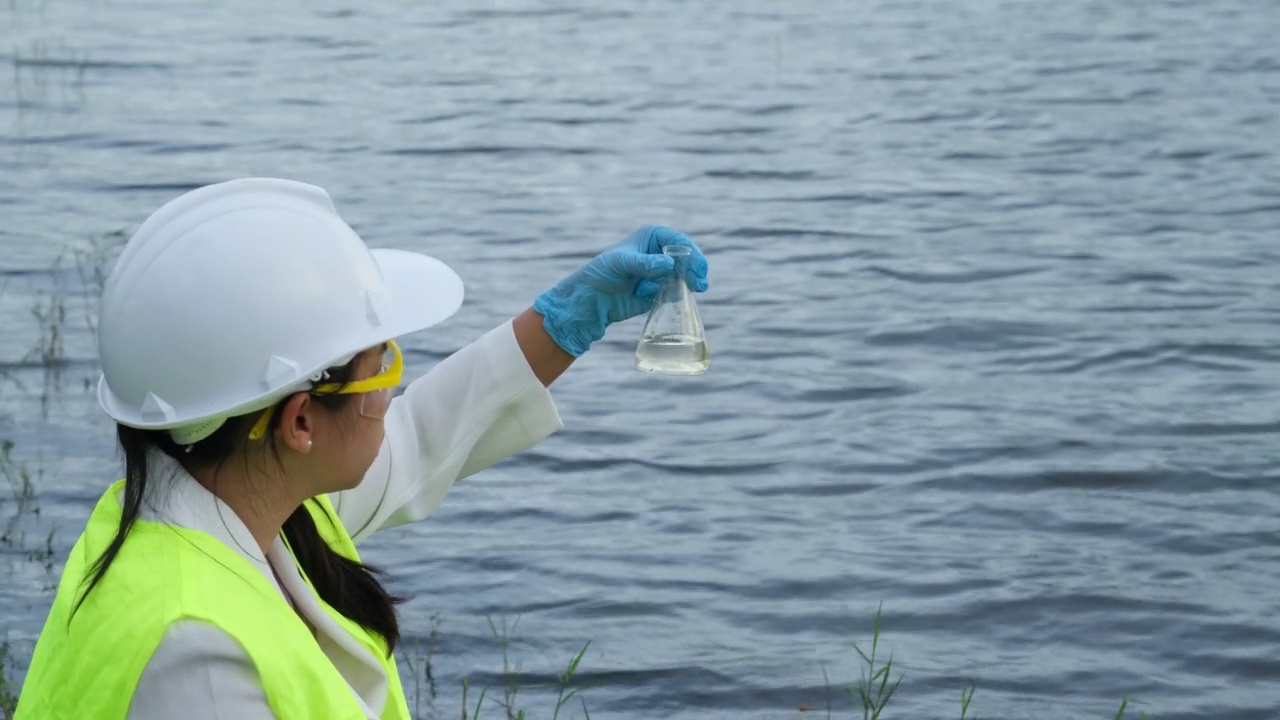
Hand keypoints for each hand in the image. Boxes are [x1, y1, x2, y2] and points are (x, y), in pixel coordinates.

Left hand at [532, 225, 708, 356]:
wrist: (591, 300)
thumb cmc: (602, 273)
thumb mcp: (621, 264)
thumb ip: (645, 263)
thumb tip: (669, 264)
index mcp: (652, 237)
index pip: (678, 241)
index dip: (691, 253)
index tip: (697, 269)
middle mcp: (660, 253)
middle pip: (688, 258)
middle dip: (695, 270)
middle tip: (700, 284)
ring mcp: (662, 273)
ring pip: (685, 276)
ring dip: (686, 284)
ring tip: (690, 290)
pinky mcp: (661, 291)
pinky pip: (676, 292)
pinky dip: (672, 296)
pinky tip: (657, 298)